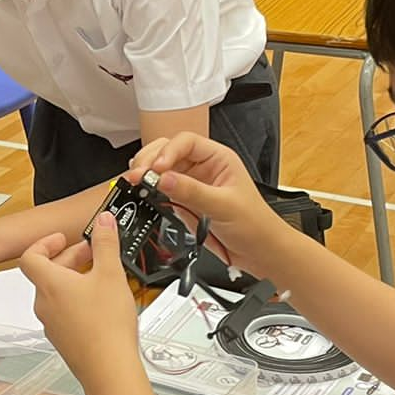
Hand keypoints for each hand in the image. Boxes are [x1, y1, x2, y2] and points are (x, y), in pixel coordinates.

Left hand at [18, 214, 141, 394]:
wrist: (108, 370)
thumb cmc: (105, 328)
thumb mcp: (111, 274)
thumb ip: (106, 243)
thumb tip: (103, 222)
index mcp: (49, 284)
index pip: (31, 256)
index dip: (44, 243)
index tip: (60, 238)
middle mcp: (44, 304)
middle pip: (46, 273)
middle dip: (68, 258)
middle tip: (91, 253)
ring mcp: (52, 324)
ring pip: (55, 293)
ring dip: (73, 279)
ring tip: (99, 277)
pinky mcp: (63, 339)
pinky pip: (63, 312)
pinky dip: (76, 301)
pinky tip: (100, 304)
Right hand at [126, 134, 290, 277]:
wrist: (259, 252)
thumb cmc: (255, 224)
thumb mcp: (224, 206)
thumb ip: (192, 192)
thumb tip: (164, 179)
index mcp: (218, 158)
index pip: (186, 142)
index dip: (168, 152)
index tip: (157, 168)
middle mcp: (203, 167)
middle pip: (167, 151)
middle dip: (150, 160)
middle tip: (138, 176)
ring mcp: (191, 184)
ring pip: (160, 169)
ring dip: (145, 173)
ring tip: (135, 183)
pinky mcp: (183, 201)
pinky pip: (160, 190)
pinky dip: (148, 190)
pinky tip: (142, 193)